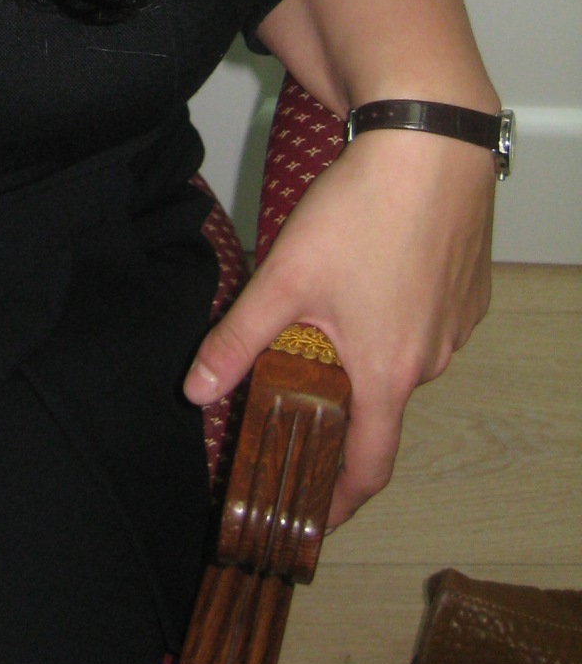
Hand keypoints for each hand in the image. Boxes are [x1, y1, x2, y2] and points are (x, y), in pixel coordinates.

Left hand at [183, 123, 493, 526]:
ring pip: (404, 360)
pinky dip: (395, 318)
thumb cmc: (359, 214)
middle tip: (298, 388)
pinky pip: (427, 323)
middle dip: (340, 406)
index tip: (315, 516)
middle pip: (381, 405)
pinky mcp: (469, 291)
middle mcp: (432, 361)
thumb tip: (195, 392)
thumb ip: (238, 340)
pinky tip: (369, 278)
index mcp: (387, 373)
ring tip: (328, 319)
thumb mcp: (284, 279)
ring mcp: (457, 326)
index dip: (340, 500)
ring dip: (368, 355)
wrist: (432, 147)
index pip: (369, 466)